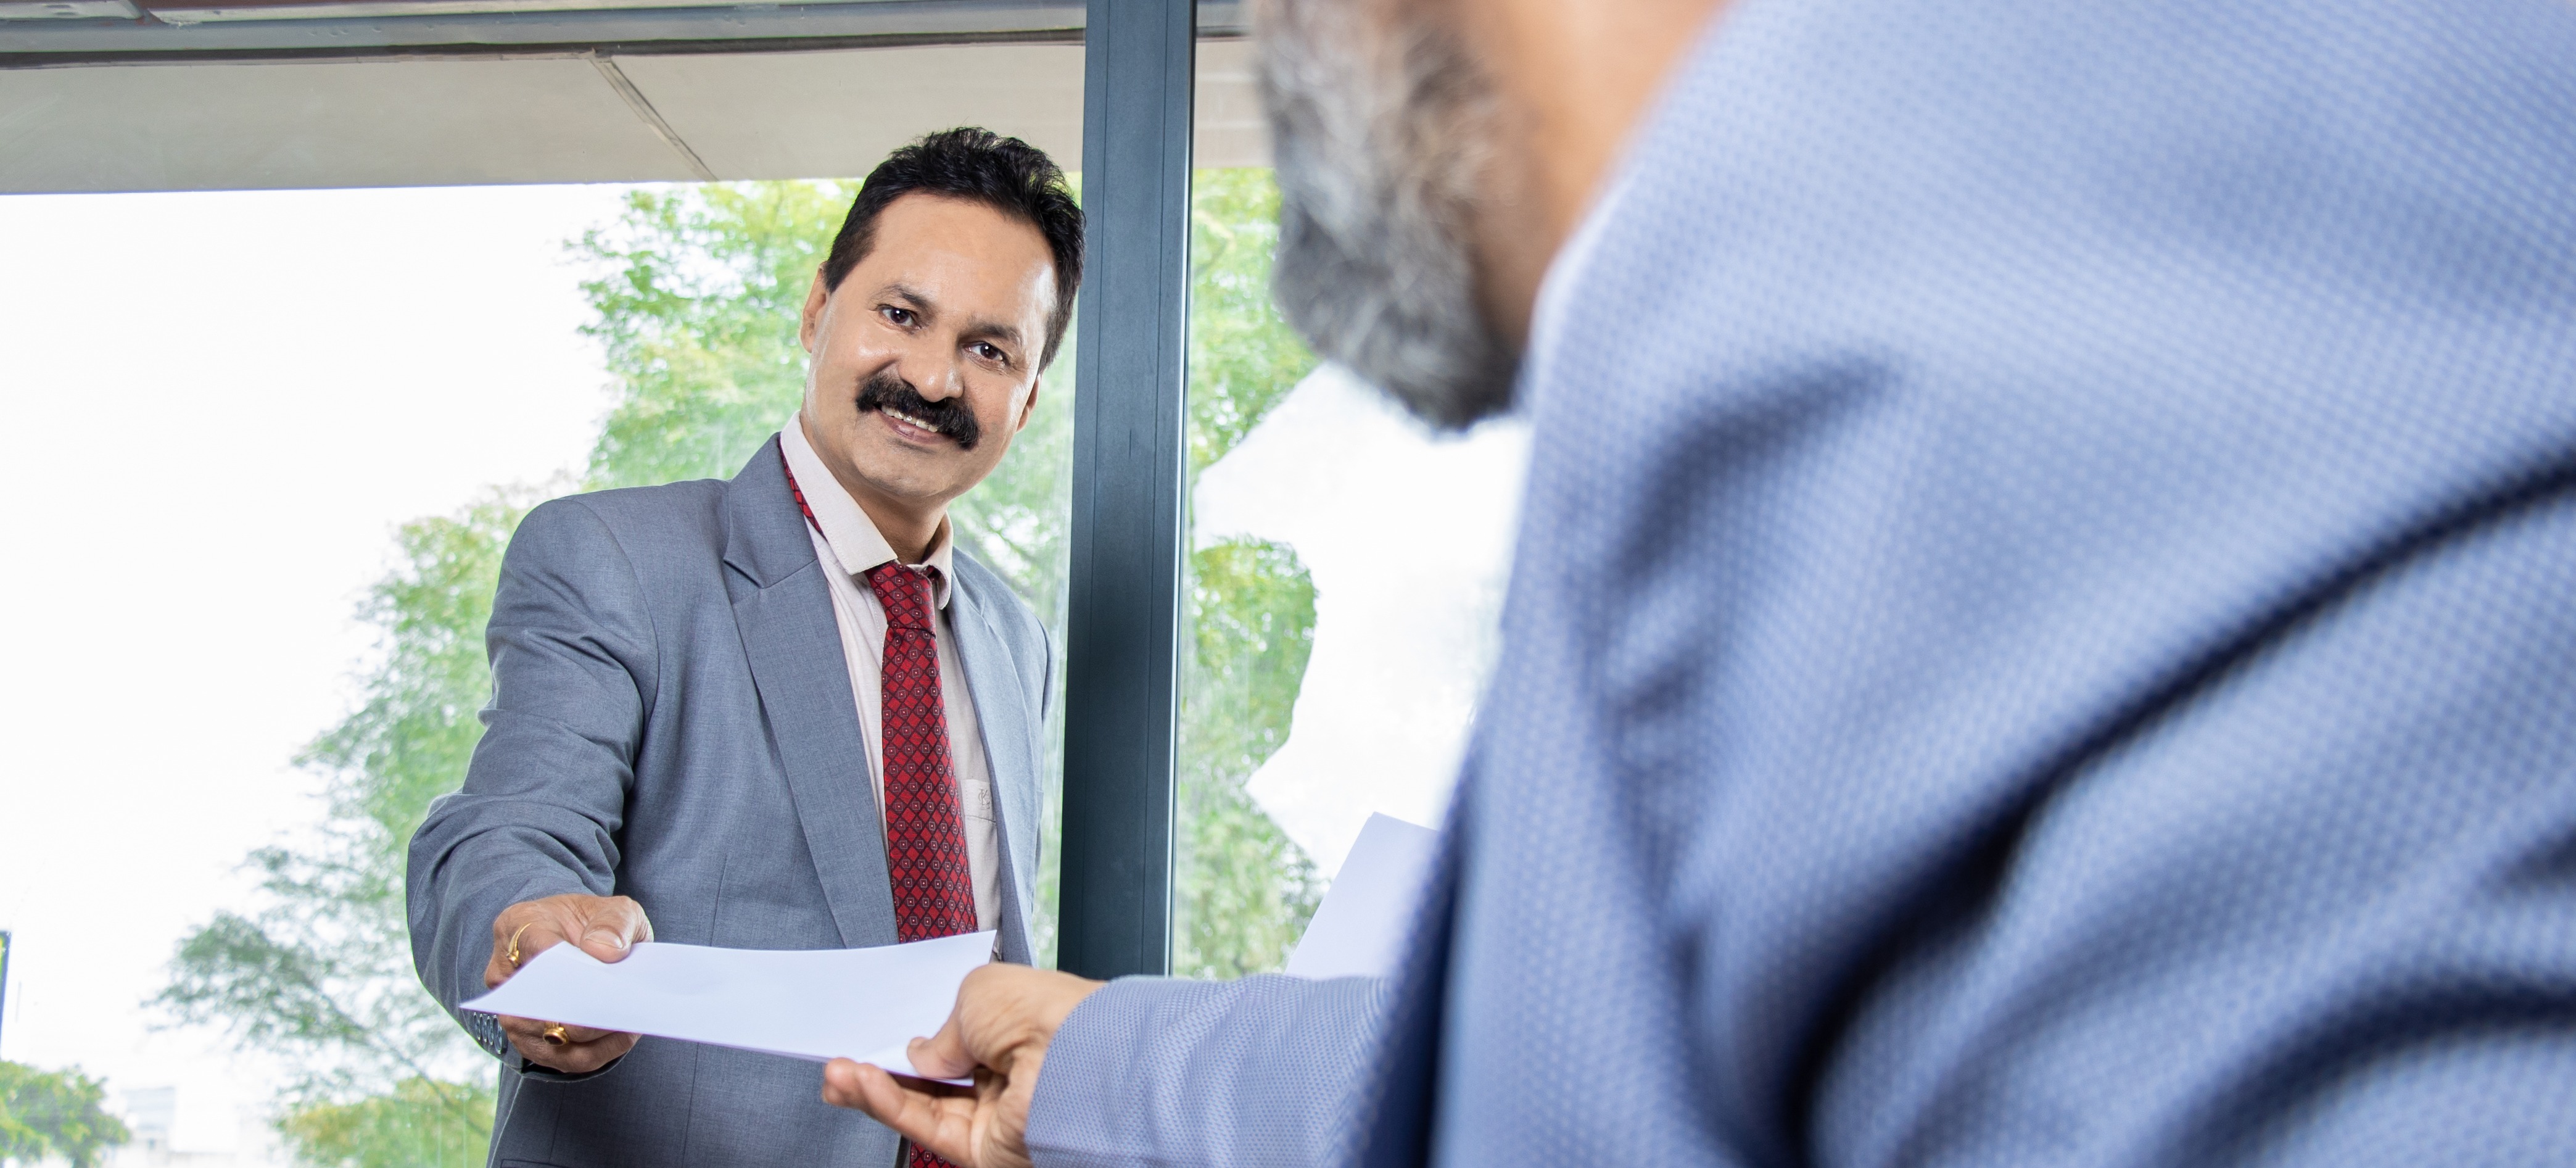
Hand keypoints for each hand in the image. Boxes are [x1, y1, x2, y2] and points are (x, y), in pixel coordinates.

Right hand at [483, 893, 653, 1072]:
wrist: (588, 944)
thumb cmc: (599, 926)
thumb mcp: (618, 910)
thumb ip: (614, 923)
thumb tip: (604, 953)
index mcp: (519, 927)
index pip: (535, 949)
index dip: (568, 968)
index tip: (602, 977)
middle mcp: (504, 973)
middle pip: (539, 1003)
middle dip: (585, 1009)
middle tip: (624, 1007)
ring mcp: (512, 1010)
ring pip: (549, 1038)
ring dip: (595, 1036)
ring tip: (632, 1023)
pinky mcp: (530, 1041)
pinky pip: (562, 1059)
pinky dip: (597, 1052)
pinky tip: (624, 1036)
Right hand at [821, 964, 1103, 1167]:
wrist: (1080, 1063)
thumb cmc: (1047, 1015)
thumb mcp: (978, 993)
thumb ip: (939, 1028)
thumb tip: (922, 1055)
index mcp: (1019, 1026)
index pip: (959, 1035)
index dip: (918, 1036)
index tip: (878, 1032)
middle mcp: (1010, 1072)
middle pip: (934, 1077)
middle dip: (885, 1068)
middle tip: (843, 1056)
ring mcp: (997, 1114)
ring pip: (923, 1105)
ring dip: (874, 1088)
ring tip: (835, 1071)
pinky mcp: (984, 1151)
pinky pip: (926, 1126)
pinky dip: (888, 1105)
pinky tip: (858, 1084)